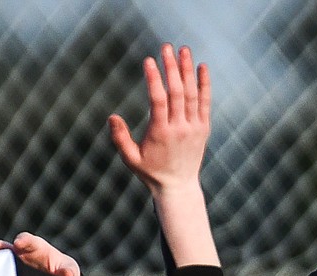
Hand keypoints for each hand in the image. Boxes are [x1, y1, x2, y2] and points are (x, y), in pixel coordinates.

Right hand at [0, 232, 80, 275]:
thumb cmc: (63, 271)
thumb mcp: (69, 270)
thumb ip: (69, 272)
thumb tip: (68, 275)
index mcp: (37, 248)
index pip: (29, 241)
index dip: (23, 240)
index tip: (19, 243)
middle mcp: (20, 255)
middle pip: (6, 248)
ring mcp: (12, 266)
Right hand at [108, 44, 210, 198]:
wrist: (178, 187)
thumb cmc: (151, 172)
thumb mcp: (130, 159)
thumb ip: (120, 138)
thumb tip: (112, 117)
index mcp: (160, 133)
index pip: (158, 101)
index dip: (154, 79)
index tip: (149, 61)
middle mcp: (180, 128)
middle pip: (177, 92)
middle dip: (171, 67)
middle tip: (166, 47)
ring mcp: (194, 128)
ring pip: (192, 94)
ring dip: (188, 70)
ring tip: (183, 50)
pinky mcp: (203, 128)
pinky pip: (205, 103)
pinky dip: (204, 84)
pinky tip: (202, 66)